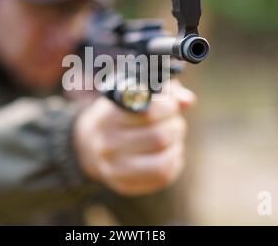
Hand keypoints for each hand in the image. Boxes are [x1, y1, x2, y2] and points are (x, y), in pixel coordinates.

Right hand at [73, 80, 195, 195]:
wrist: (90, 145)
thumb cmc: (121, 114)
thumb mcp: (135, 95)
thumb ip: (164, 92)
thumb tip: (187, 101)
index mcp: (108, 116)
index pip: (148, 112)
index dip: (168, 105)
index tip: (171, 103)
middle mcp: (107, 144)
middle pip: (159, 137)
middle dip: (175, 126)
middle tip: (174, 121)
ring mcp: (113, 168)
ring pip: (163, 161)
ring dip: (176, 146)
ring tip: (173, 138)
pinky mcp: (124, 185)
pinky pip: (162, 177)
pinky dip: (173, 162)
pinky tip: (168, 152)